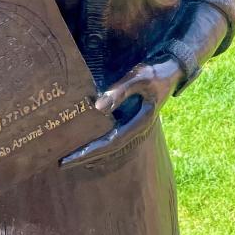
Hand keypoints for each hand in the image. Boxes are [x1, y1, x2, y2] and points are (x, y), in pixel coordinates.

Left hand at [61, 56, 184, 168]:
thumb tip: (98, 107)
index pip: (110, 143)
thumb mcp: (139, 77)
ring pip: (112, 146)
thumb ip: (120, 91)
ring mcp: (135, 126)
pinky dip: (101, 144)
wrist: (172, 70)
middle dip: (86, 157)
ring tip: (71, 159)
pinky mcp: (132, 120)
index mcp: (140, 123)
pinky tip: (89, 145)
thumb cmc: (156, 72)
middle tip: (62, 164)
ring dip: (93, 153)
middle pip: (109, 150)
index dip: (90, 151)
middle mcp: (137, 129)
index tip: (71, 157)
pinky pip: (114, 137)